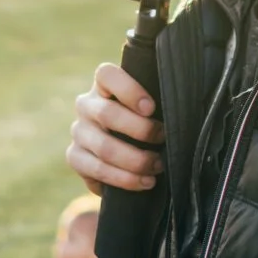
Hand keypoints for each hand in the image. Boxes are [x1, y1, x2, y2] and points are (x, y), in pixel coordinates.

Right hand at [68, 62, 163, 197]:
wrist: (123, 152)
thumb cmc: (145, 121)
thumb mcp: (150, 107)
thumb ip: (159, 101)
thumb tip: (183, 108)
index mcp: (103, 84)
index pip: (107, 75)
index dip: (129, 90)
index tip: (151, 108)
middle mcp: (86, 105)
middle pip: (106, 113)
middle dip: (141, 130)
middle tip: (163, 139)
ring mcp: (79, 131)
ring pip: (104, 146)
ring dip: (136, 160)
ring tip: (158, 166)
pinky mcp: (74, 157)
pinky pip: (97, 169)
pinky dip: (124, 179)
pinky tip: (144, 181)